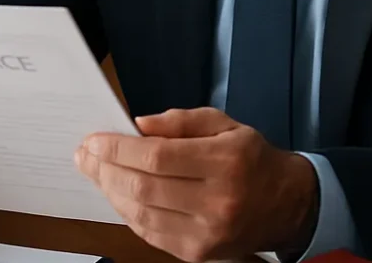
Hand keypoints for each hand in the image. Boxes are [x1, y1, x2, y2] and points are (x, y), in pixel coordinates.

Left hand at [75, 108, 318, 262]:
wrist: (287, 205)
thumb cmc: (249, 157)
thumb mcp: (223, 123)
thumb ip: (180, 121)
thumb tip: (138, 125)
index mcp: (224, 162)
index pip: (157, 157)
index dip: (118, 149)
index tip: (93, 140)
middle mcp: (217, 201)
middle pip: (144, 187)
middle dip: (105, 169)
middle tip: (84, 155)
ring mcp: (207, 233)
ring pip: (141, 214)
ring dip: (110, 192)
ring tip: (94, 172)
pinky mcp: (199, 254)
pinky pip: (150, 233)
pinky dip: (126, 213)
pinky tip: (115, 194)